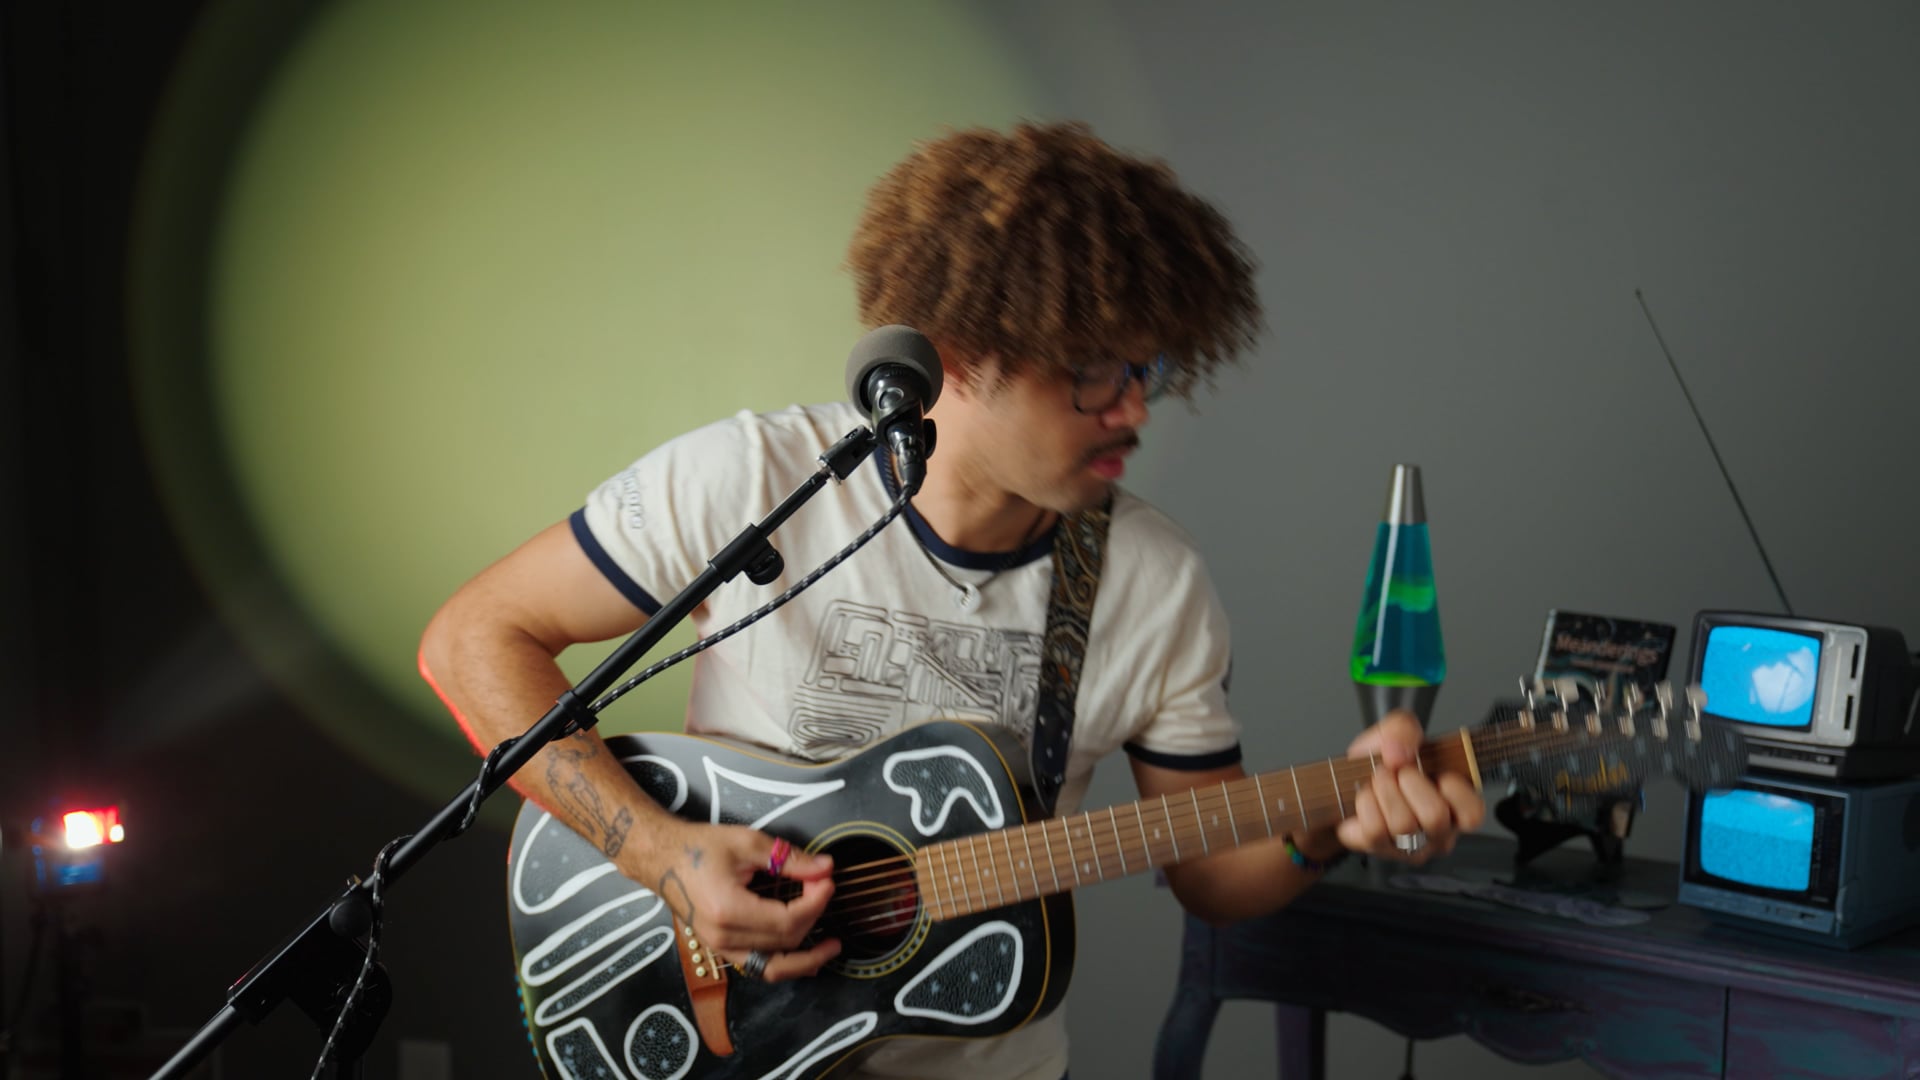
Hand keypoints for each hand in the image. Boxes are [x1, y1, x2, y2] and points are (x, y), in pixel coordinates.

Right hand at [646, 822, 840, 983]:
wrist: (661, 858)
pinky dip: (784, 965)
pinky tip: (804, 959)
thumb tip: (823, 868)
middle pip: (785, 941)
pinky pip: (758, 966)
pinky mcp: (721, 948)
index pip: (788, 920)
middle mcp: (724, 937)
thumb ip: (788, 858)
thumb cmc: (697, 848)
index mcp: (729, 910)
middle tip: (824, 889)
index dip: (816, 902)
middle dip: (814, 916)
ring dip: (806, 958)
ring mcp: (720, 947)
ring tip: (830, 947)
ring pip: (773, 966)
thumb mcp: (746, 842)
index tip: (827, 881)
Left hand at [1334, 710, 1484, 863]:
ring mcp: (1411, 845)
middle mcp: (1438, 830)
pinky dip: (1365, 804)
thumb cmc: (1383, 763)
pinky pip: (1375, 830)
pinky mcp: (1382, 850)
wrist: (1347, 781)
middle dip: (1409, 782)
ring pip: (1403, 825)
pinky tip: (1367, 797)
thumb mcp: (1394, 733)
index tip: (1437, 772)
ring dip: (1384, 791)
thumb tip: (1399, 751)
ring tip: (1379, 781)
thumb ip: (1403, 729)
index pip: (1473, 814)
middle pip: (1436, 817)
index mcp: (1455, 804)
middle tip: (1398, 772)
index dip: (1455, 790)